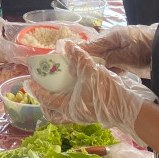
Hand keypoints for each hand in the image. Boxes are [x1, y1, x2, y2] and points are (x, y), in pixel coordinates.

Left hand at [29, 41, 152, 142]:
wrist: (131, 106)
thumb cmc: (107, 92)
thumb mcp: (89, 70)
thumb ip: (76, 56)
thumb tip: (64, 44)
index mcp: (69, 108)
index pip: (46, 100)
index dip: (36, 90)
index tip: (27, 82)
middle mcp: (75, 113)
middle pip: (54, 111)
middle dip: (45, 101)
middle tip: (40, 87)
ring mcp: (86, 113)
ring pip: (66, 109)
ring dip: (59, 97)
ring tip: (58, 83)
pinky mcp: (95, 110)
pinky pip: (77, 104)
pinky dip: (72, 94)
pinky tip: (76, 82)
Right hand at [82, 24, 154, 77]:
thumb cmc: (147, 50)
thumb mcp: (126, 56)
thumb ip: (108, 58)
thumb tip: (93, 62)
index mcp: (112, 36)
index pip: (91, 45)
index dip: (79, 52)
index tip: (69, 61)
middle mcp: (114, 42)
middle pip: (96, 53)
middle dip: (87, 62)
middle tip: (75, 74)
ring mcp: (121, 51)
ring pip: (104, 60)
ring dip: (98, 68)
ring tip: (85, 79)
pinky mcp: (128, 60)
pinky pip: (114, 65)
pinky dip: (109, 72)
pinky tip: (103, 80)